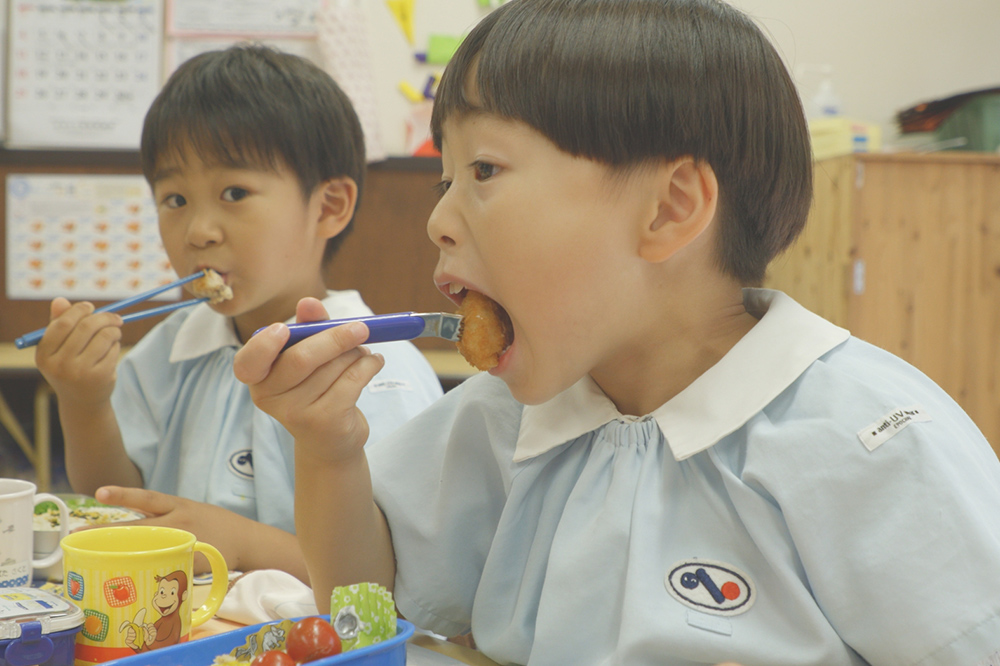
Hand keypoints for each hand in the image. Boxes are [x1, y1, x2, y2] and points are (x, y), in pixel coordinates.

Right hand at [35, 298, 122, 405]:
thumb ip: (59, 323)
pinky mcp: (100, 377)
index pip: (63, 323)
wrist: (81, 401)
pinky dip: (117, 345)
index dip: (79, 310)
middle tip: (116, 318)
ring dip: (114, 330)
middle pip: (87, 327)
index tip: (91, 307)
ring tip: (115, 333)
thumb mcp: (59, 348)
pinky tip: (112, 350)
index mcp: (44, 354)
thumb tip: (60, 300)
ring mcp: (80, 373)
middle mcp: (59, 365)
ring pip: (104, 336)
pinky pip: (114, 349)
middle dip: (105, 317)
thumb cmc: (69, 367)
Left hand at [95, 486, 253, 573]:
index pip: (148, 499)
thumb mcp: (191, 512)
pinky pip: (163, 569)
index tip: (99, 492)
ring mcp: (184, 544)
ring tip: (93, 560)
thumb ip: (164, 517)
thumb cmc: (214, 525)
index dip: (124, 495)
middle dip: (106, 532)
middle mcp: (179, 523)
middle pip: (137, 528)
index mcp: (179, 507)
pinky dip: (146, 573)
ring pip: (146, 549)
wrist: (247, 540)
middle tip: (78, 535)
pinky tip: (129, 580)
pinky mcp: (189, 563)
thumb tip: (127, 528)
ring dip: (119, 554)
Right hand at [233, 297, 385, 464]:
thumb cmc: (316, 388)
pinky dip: (369, 365)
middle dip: (336, 338)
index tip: (284, 328)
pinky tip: (374, 362)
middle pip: (301, 358)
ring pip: (333, 367)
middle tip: (362, 328)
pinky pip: (352, 381)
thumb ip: (308, 327)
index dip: (264, 345)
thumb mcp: (309, 355)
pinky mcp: (324, 422)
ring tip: (362, 353)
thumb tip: (308, 302)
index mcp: (258, 377)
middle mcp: (270, 397)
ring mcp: (296, 413)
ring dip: (356, 353)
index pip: (247, 363)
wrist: (329, 441)